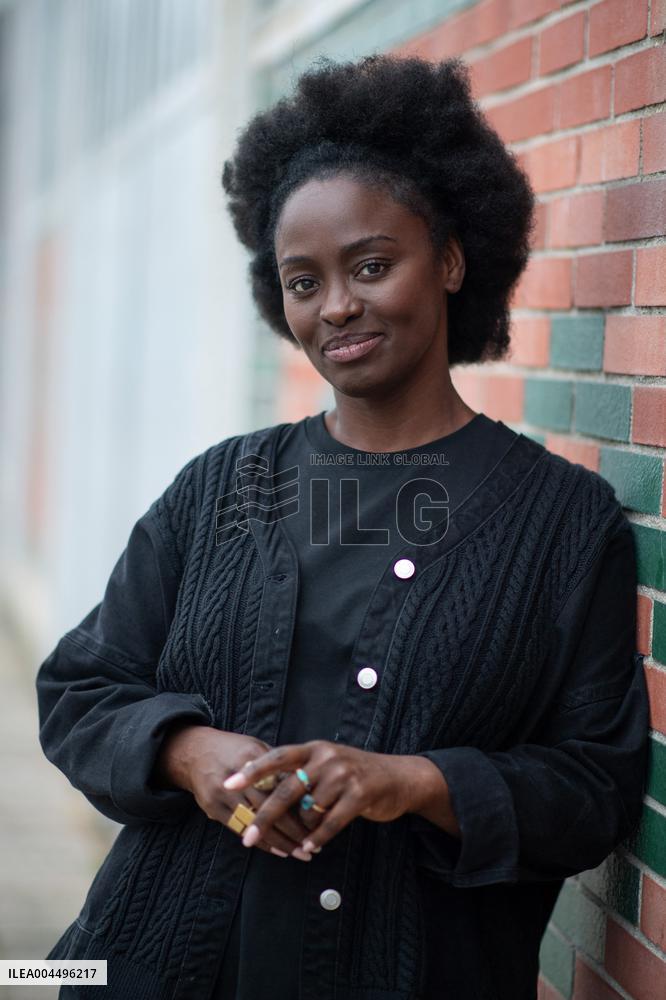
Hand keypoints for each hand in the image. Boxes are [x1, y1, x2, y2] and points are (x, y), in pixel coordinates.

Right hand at [154, 724, 315, 859]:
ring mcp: (221, 795)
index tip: (320, 820)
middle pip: (269, 809)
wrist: (194, 752)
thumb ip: (278, 766)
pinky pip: (240, 830)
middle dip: (293, 831)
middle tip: (313, 847)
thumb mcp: (256, 747)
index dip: (300, 806)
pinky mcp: (212, 809)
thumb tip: (307, 786)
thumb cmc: (234, 749)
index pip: (280, 786)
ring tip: (300, 853)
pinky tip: (278, 850)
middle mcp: (235, 778)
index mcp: (250, 757)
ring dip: (279, 843)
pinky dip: (261, 842)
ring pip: (255, 824)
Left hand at [222, 740, 418, 853]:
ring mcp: (343, 774)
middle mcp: (326, 758)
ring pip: (308, 810)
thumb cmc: (355, 775)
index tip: (229, 783)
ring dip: (301, 830)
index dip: (252, 770)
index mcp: (314, 749)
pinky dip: (317, 838)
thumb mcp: (327, 766)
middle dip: (265, 816)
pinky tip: (310, 847)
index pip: (276, 756)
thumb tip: (264, 793)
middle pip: (286, 789)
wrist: (399, 778)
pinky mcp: (359, 793)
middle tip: (247, 837)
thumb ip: (301, 775)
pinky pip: (329, 822)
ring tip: (300, 841)